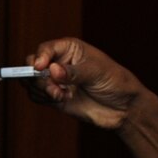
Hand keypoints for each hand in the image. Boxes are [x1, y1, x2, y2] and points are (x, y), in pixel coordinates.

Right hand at [26, 38, 147, 131]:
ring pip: (32, 82)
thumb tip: (52, 70)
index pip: (46, 49)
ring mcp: (56, 81)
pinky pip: (37, 96)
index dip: (40, 57)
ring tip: (60, 94)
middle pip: (33, 64)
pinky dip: (43, 98)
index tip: (40, 67)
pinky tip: (61, 99)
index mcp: (69, 49)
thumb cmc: (116, 81)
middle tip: (50, 85)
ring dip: (41, 89)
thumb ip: (73, 72)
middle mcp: (59, 63)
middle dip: (36, 75)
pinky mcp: (55, 97)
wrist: (125, 107)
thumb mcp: (96, 72)